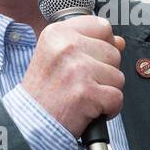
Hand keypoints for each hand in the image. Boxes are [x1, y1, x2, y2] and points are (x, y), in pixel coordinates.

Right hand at [20, 16, 125, 137]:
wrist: (30, 123)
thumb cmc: (43, 93)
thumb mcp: (57, 58)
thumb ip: (89, 45)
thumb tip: (119, 41)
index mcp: (58, 33)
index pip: (102, 26)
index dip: (104, 45)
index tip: (91, 60)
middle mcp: (67, 47)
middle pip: (114, 53)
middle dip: (105, 72)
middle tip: (81, 83)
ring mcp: (78, 69)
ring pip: (118, 76)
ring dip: (106, 91)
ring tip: (84, 96)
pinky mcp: (87, 93)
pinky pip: (117, 98)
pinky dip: (109, 109)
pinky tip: (90, 109)